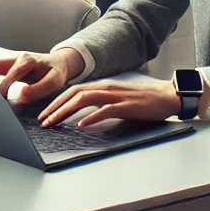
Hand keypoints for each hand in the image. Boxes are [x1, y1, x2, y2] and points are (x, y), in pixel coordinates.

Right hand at [0, 48, 79, 104]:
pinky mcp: (9, 66)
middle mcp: (16, 57)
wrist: (58, 63)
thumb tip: (22, 95)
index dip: (4, 86)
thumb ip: (39, 88)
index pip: (10, 73)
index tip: (1, 97)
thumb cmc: (56, 72)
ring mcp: (11, 61)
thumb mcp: (55, 81)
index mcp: (27, 60)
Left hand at [37, 78, 181, 128]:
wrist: (166, 96)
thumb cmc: (142, 100)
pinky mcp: (126, 105)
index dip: (56, 101)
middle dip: (55, 106)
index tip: (45, 114)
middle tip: (43, 120)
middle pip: (73, 93)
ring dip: (67, 111)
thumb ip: (100, 102)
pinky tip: (81, 124)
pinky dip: (91, 117)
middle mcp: (105, 88)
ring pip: (84, 99)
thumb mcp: (116, 98)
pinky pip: (105, 110)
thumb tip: (81, 113)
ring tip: (55, 122)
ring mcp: (115, 96)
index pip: (72, 91)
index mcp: (101, 86)